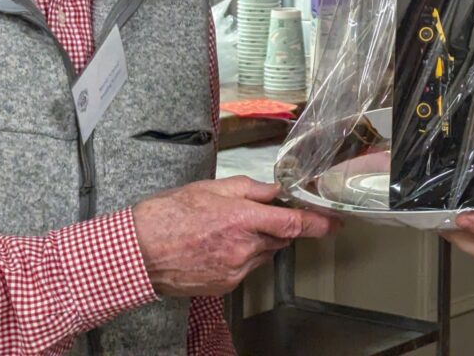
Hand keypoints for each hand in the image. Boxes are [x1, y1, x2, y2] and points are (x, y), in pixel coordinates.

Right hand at [133, 175, 340, 296]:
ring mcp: (235, 270)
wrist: (139, 251)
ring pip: (264, 253)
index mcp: (242, 219)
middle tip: (254, 215)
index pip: (292, 223)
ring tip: (227, 229)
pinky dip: (243, 256)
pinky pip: (247, 268)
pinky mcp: (225, 285)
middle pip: (280, 238)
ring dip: (259, 241)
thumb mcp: (212, 188)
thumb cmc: (169, 215)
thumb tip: (275, 191)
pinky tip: (219, 246)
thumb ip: (250, 190)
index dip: (318, 224)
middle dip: (277, 226)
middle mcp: (243, 248)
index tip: (335, 223)